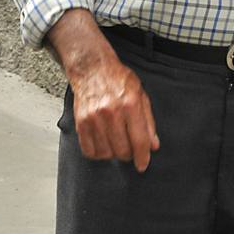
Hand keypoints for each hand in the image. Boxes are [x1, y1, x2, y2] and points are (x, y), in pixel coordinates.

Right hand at [48, 9, 159, 168]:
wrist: (93, 69)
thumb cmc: (119, 80)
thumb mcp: (141, 95)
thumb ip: (148, 122)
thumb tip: (153, 145)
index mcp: (130, 104)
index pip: (139, 140)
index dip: (143, 157)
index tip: (143, 165)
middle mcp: (112, 112)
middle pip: (123, 150)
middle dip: (129, 155)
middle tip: (130, 149)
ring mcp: (94, 118)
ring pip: (106, 153)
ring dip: (113, 154)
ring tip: (116, 143)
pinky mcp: (81, 122)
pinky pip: (89, 150)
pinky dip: (98, 153)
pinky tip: (103, 144)